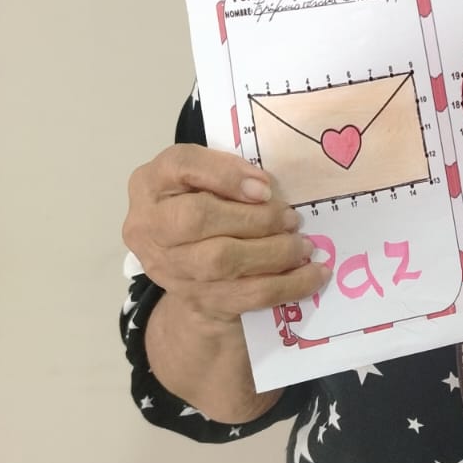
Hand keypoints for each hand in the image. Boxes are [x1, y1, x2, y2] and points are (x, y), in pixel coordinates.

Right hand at [123, 143, 327, 324]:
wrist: (190, 274)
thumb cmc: (205, 210)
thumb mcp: (208, 180)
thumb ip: (230, 174)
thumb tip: (266, 188)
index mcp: (151, 183)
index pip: (180, 164)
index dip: (225, 173)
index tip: (265, 186)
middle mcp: (148, 225)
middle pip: (197, 218)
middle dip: (255, 218)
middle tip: (291, 219)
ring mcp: (168, 267)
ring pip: (221, 261)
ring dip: (274, 252)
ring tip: (302, 246)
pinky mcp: (196, 298)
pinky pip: (246, 294)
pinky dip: (287, 284)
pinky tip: (313, 275)